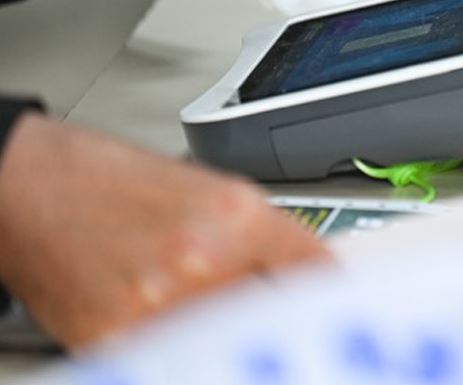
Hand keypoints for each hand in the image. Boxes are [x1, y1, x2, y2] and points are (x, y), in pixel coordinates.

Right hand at [0, 115, 325, 348]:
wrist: (36, 189)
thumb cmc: (121, 185)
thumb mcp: (216, 193)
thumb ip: (270, 238)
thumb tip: (315, 276)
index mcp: (238, 217)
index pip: (315, 273)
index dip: (334, 297)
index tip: (343, 312)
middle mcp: (203, 261)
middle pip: (276, 318)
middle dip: (285, 324)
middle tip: (284, 327)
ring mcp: (158, 306)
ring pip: (228, 344)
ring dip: (232, 340)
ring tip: (211, 316)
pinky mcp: (116, 340)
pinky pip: (174, 360)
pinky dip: (186, 353)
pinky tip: (175, 329)